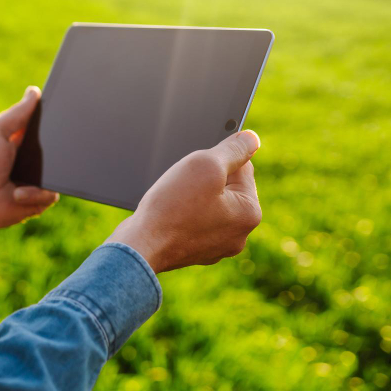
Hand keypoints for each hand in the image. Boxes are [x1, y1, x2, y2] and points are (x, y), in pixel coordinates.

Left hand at [0, 87, 58, 242]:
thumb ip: (17, 113)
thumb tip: (34, 91)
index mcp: (18, 139)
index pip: (43, 125)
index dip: (53, 118)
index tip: (63, 110)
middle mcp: (29, 158)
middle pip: (56, 147)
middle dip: (59, 145)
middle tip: (56, 144)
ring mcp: (35, 179)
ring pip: (60, 171)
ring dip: (46, 173)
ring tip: (25, 176)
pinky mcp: (37, 199)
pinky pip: (52, 193)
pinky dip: (35, 193)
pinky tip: (18, 193)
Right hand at [108, 130, 262, 272]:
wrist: (139, 246)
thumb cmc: (171, 206)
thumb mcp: (205, 165)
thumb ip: (233, 149)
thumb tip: (252, 139)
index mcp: (249, 214)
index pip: (243, 168)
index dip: (216, 160)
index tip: (197, 168)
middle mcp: (238, 235)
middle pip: (226, 188)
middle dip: (204, 180)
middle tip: (183, 186)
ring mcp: (217, 246)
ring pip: (208, 204)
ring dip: (192, 196)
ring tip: (174, 201)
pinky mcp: (196, 251)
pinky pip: (194, 221)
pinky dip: (182, 214)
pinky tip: (169, 215)